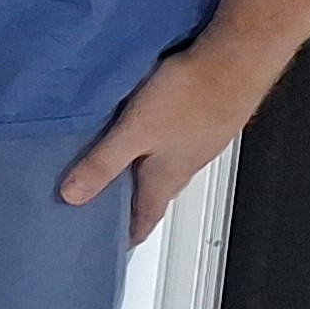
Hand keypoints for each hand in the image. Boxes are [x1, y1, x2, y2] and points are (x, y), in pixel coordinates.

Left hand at [60, 43, 269, 241]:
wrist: (237, 60)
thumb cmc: (190, 96)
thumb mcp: (134, 132)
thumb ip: (103, 163)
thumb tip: (72, 196)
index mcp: (168, 176)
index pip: (147, 217)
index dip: (131, 234)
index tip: (117, 248)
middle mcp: (187, 164)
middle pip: (156, 192)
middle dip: (133, 203)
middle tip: (109, 209)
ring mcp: (200, 141)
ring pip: (167, 166)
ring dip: (144, 172)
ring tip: (120, 171)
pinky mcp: (206, 118)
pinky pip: (177, 140)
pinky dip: (157, 145)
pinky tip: (148, 130)